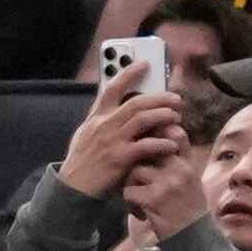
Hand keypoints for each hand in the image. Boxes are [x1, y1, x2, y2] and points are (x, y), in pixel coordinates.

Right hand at [61, 80, 184, 208]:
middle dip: (160, 97)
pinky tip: (172, 144)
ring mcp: (112, 140)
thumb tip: (117, 106)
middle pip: (136, 102)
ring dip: (164, 115)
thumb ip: (102, 119)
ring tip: (176, 117)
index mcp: (96, 117)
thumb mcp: (87, 134)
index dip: (129, 73)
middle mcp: (104, 124)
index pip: (111, 87)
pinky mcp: (120, 158)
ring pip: (143, 119)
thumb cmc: (83, 161)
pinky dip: (162, 143)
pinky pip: (146, 145)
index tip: (145, 64)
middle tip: (176, 99)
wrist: (74, 186)